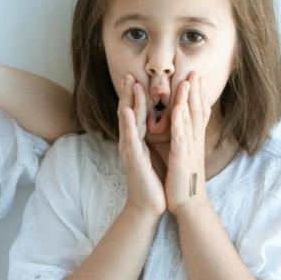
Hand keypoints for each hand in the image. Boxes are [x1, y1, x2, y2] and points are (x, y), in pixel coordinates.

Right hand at [117, 74, 166, 217]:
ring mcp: (129, 150)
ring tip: (130, 84)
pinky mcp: (133, 159)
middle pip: (128, 112)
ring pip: (128, 121)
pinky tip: (128, 112)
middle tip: (129, 73)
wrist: (149, 206)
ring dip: (128, 101)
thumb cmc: (153, 181)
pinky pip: (131, 139)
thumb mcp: (153, 155)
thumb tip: (153, 126)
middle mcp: (130, 143)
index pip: (135, 114)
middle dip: (128, 93)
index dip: (135, 96)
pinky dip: (129, 124)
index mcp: (137, 141)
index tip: (137, 78)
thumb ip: (150, 140)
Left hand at [165, 71, 211, 215]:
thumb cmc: (184, 181)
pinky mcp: (181, 158)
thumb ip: (186, 141)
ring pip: (190, 120)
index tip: (197, 78)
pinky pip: (180, 136)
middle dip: (196, 91)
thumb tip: (187, 130)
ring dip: (189, 99)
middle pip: (196, 112)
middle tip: (196, 71)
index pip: (196, 114)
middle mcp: (194, 142)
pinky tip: (179, 108)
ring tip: (188, 81)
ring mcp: (189, 149)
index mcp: (192, 141)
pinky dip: (180, 121)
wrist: (189, 204)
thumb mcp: (186, 157)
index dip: (197, 96)